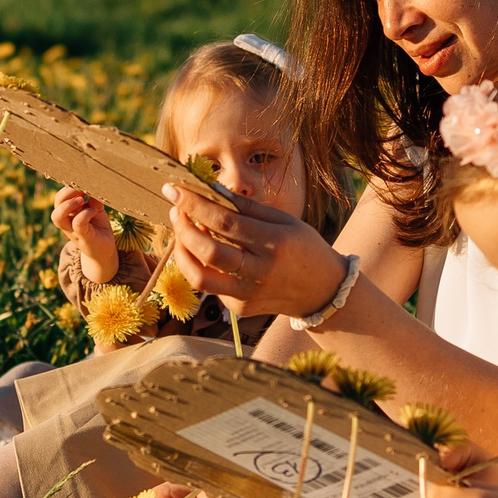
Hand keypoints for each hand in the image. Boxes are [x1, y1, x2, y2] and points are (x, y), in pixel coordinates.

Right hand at [50, 186, 120, 283]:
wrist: (105, 249)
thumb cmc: (99, 227)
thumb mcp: (97, 209)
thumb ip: (93, 198)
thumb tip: (91, 187)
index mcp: (69, 212)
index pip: (60, 197)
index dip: (68, 188)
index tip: (82, 182)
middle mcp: (67, 220)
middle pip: (56, 203)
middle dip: (66, 193)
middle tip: (80, 189)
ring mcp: (72, 230)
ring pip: (58, 216)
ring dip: (68, 204)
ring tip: (82, 200)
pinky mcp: (83, 237)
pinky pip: (77, 223)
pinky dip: (85, 214)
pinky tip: (95, 211)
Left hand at [161, 183, 344, 317]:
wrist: (322, 292)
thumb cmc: (303, 248)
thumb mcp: (283, 220)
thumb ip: (246, 206)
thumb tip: (211, 189)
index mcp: (274, 243)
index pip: (226, 223)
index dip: (195, 205)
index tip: (174, 190)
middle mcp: (260, 272)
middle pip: (209, 252)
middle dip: (183, 228)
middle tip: (175, 209)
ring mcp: (248, 294)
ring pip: (200, 278)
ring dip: (182, 253)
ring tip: (181, 231)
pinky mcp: (240, 308)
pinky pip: (211, 288)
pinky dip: (199, 267)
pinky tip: (201, 251)